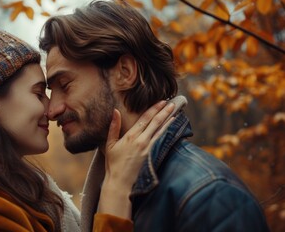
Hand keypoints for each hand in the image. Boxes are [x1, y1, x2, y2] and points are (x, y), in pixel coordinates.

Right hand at [97, 100, 174, 218]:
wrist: (120, 182)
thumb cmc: (113, 164)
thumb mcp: (109, 144)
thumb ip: (113, 127)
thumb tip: (115, 111)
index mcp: (130, 136)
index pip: (145, 118)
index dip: (154, 109)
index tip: (161, 102)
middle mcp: (141, 140)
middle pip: (155, 122)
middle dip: (164, 111)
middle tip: (172, 103)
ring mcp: (148, 148)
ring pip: (161, 130)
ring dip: (169, 120)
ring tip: (175, 112)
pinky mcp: (152, 155)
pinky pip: (162, 140)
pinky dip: (168, 131)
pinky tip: (172, 127)